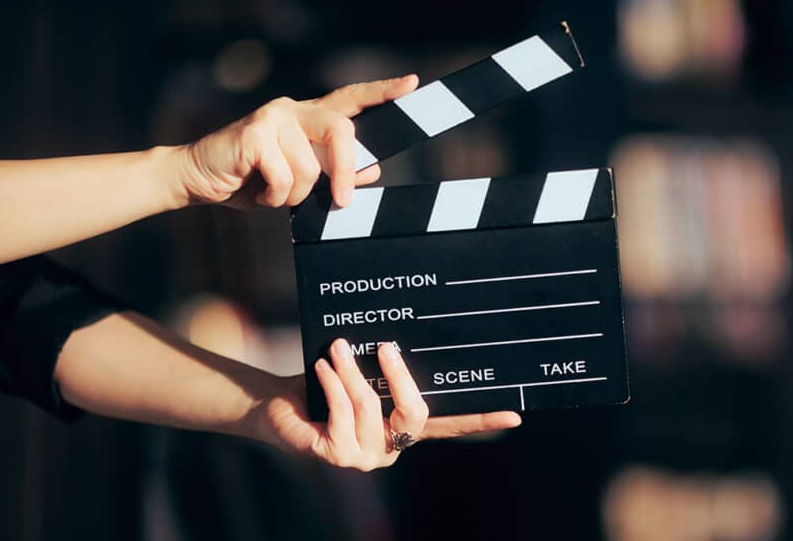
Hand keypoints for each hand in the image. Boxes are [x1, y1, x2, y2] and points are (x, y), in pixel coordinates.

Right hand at [175, 75, 418, 209]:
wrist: (198, 179)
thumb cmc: (251, 180)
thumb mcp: (298, 181)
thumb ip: (332, 173)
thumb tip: (373, 171)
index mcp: (309, 118)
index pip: (351, 99)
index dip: (381, 91)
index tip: (411, 83)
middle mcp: (294, 110)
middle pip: (341, 132)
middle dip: (345, 171)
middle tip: (342, 201)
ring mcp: (274, 117)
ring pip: (311, 167)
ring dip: (295, 194)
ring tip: (274, 193)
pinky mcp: (255, 132)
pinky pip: (285, 177)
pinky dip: (275, 196)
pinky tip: (258, 191)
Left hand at [251, 339, 522, 470]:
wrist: (278, 404)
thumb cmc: (325, 384)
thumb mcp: (362, 371)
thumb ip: (384, 368)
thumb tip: (402, 336)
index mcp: (404, 427)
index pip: (450, 425)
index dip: (481, 421)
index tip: (514, 416)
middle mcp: (391, 447)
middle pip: (414, 416)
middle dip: (399, 378)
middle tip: (386, 347)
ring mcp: (365, 457)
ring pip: (371, 408)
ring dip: (353, 372)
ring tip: (338, 346)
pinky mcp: (336, 456)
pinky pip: (342, 415)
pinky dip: (333, 383)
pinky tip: (323, 366)